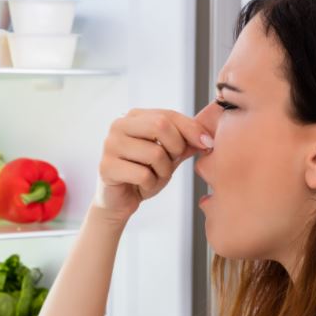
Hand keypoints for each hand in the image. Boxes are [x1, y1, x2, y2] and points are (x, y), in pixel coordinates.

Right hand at [93, 109, 212, 222]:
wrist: (121, 200)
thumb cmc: (144, 173)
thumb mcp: (169, 155)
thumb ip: (185, 142)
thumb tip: (208, 137)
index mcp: (134, 117)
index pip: (168, 115)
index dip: (191, 129)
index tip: (207, 144)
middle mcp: (119, 126)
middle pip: (160, 126)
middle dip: (175, 148)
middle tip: (172, 163)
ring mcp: (110, 145)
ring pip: (154, 153)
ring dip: (163, 171)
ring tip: (154, 176)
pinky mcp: (106, 167)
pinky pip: (143, 174)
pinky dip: (150, 184)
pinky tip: (142, 186)